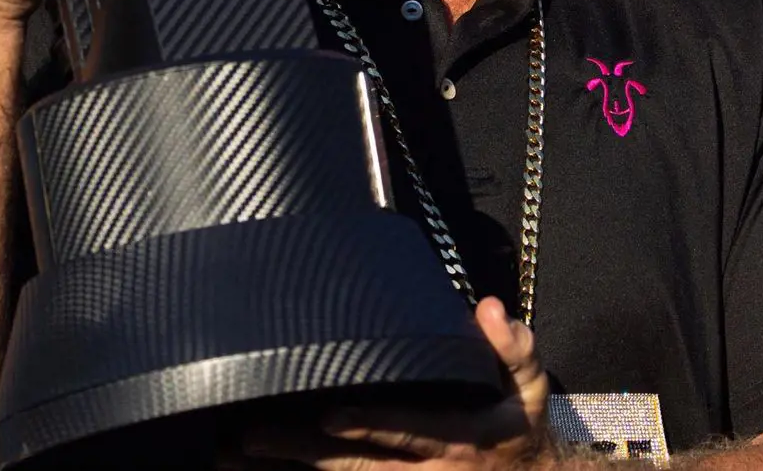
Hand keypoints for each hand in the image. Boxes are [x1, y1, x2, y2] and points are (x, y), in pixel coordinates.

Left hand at [238, 297, 550, 468]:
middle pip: (355, 465)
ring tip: (232, 452)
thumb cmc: (518, 428)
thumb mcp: (529, 390)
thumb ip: (513, 348)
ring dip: (286, 467)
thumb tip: (489, 308)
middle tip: (251, 436)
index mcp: (459, 440)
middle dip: (302, 451)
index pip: (409, 431)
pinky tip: (254, 467)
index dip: (371, 425)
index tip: (331, 416)